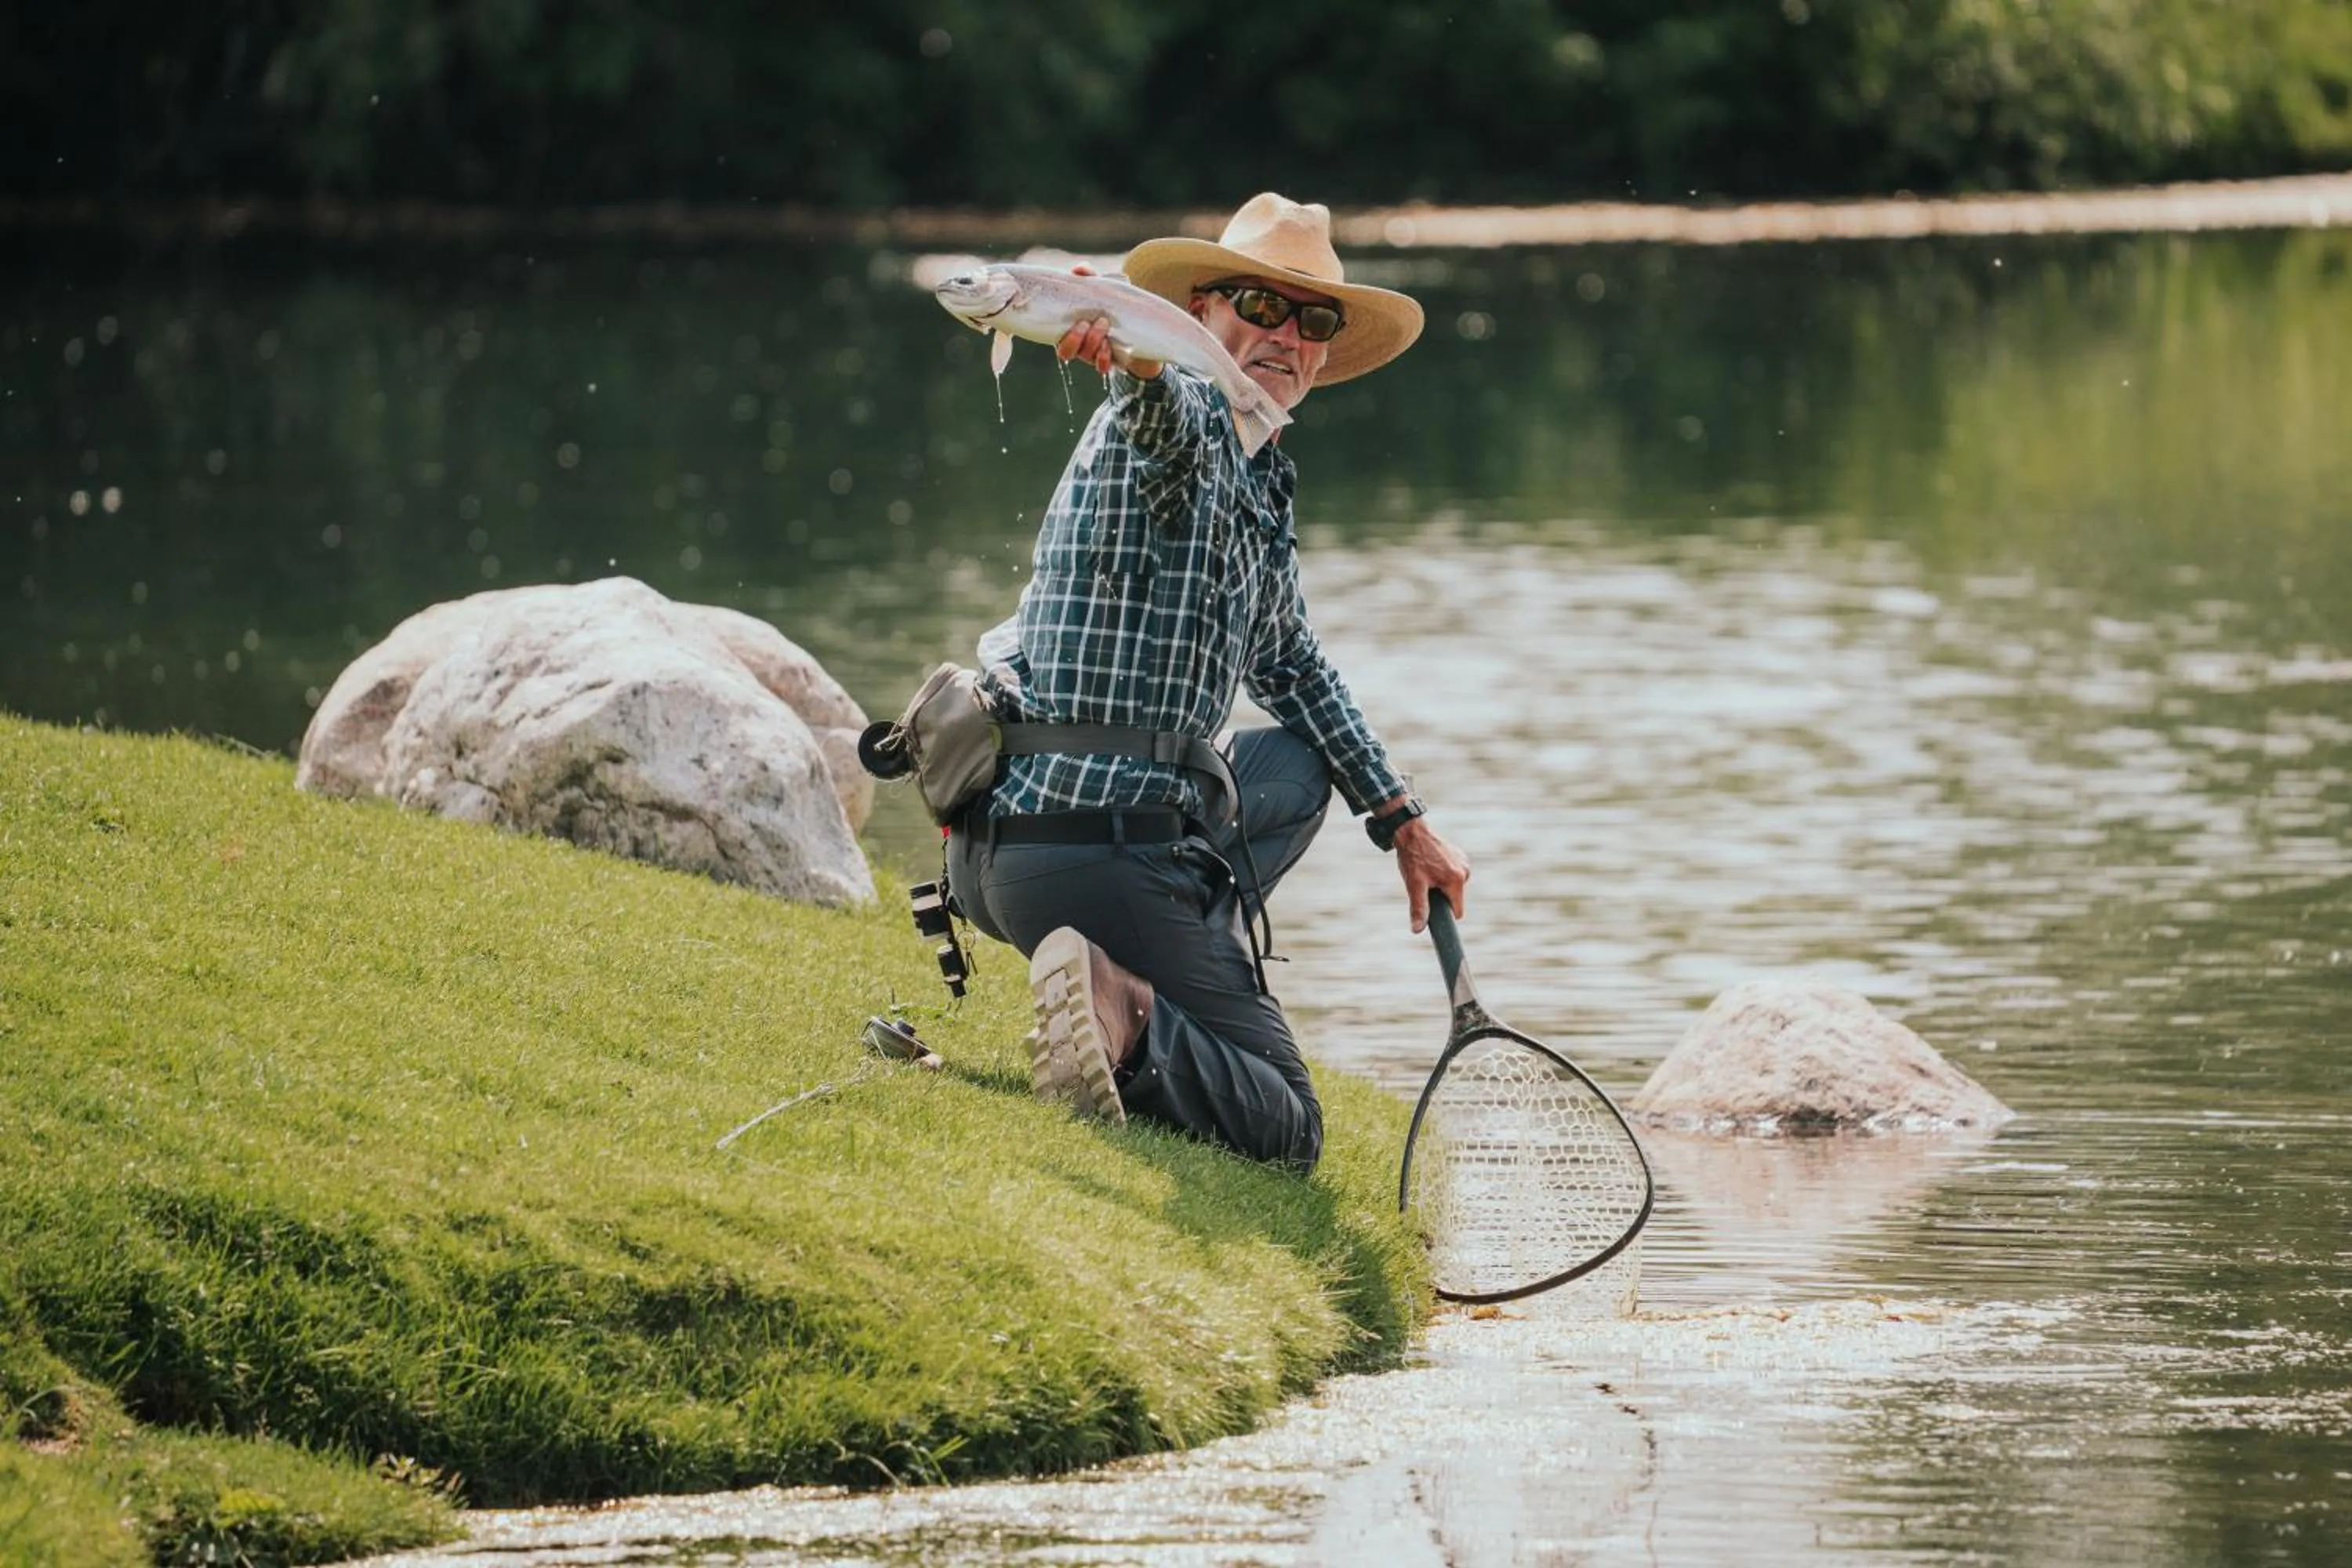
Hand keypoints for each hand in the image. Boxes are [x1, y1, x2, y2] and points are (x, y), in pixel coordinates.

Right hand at [1054, 264, 1161, 378]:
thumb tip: (1079, 269)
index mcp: (1072, 329)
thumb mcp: (1103, 290)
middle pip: (1066, 351)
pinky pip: (1101, 367)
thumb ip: (1091, 278)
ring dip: (1092, 341)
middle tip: (1088, 321)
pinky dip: (1104, 357)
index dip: (1062, 334)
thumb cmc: (1115, 307)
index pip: (1056, 337)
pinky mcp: (1110, 362)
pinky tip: (1111, 345)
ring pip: (1084, 356)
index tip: (1077, 320)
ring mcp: (1093, 356)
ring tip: (1104, 323)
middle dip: (1075, 338)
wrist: (1144, 328)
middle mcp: (1080, 345)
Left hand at [1392, 817, 1469, 934]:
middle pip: (1454, 897)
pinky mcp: (1460, 855)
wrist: (1412, 831)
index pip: (1457, 911)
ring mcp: (1464, 862)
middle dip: (1440, 895)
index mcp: (1456, 880)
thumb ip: (1419, 908)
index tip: (1434, 909)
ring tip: (1426, 871)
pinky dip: (1443, 873)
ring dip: (1441, 884)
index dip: (1445, 913)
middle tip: (1424, 883)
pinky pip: (1453, 874)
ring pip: (1453, 886)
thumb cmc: (1413, 857)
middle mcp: (1465, 871)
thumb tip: (1417, 929)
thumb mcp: (1414, 885)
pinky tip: (1431, 863)